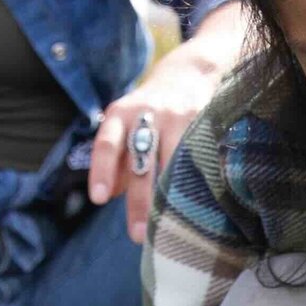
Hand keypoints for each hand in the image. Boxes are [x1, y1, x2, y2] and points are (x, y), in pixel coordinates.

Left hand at [88, 2, 245, 242]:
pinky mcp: (207, 121)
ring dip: (172, 198)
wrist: (191, 71)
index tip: (98, 199)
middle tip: (138, 235)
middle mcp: (149, 112)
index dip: (102, 170)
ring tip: (171, 229)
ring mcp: (181, 117)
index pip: (107, 143)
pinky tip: (202, 208)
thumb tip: (106, 195)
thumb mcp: (124, 124)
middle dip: (140, 200)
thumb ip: (115, 160)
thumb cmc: (149, 109)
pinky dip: (200, 184)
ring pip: (175, 162)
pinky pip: (201, 158)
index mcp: (121, 114)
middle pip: (142, 160)